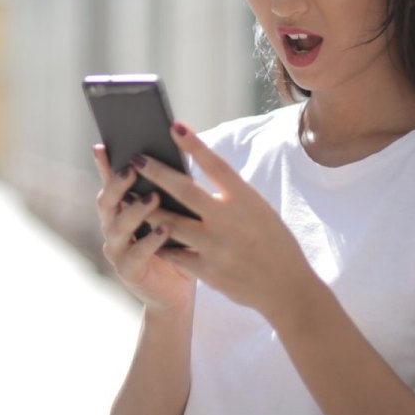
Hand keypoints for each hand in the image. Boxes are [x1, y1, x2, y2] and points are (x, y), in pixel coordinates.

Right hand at [93, 144, 194, 313]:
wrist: (176, 293)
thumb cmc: (176, 247)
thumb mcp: (172, 215)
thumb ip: (165, 193)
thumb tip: (174, 156)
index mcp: (121, 211)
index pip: (110, 183)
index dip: (103, 166)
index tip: (102, 146)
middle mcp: (113, 228)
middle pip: (107, 202)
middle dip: (118, 185)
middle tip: (132, 169)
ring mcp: (118, 251)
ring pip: (118, 227)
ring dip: (135, 211)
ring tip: (154, 198)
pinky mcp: (129, 272)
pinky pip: (136, 254)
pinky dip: (149, 241)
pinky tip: (164, 230)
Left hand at [134, 122, 313, 320]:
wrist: (286, 288)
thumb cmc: (272, 243)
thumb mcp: (259, 210)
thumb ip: (231, 193)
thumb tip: (200, 171)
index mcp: (246, 200)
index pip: (217, 165)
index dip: (195, 145)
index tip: (174, 126)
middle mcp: (229, 220)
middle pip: (185, 190)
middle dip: (157, 172)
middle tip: (136, 158)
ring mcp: (216, 246)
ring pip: (171, 223)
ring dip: (148, 208)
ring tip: (127, 198)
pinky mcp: (207, 271)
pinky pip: (174, 253)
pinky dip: (158, 242)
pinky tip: (143, 233)